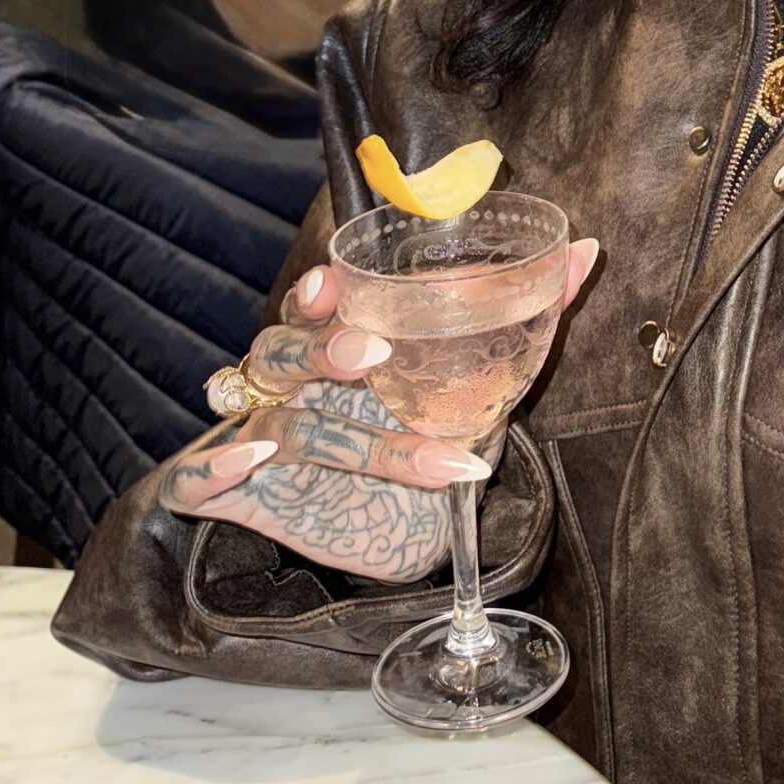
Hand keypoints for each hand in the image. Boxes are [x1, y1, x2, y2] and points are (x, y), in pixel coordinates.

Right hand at [160, 240, 598, 584]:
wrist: (381, 533)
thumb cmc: (411, 433)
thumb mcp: (472, 380)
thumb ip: (525, 314)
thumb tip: (588, 250)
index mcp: (335, 344)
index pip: (316, 304)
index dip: (319, 291)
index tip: (336, 282)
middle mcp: (289, 382)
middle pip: (283, 348)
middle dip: (320, 349)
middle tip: (370, 355)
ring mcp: (254, 432)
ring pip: (268, 416)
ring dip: (309, 425)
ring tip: (324, 438)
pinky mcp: (226, 491)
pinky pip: (194, 476)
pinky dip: (210, 468)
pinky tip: (243, 465)